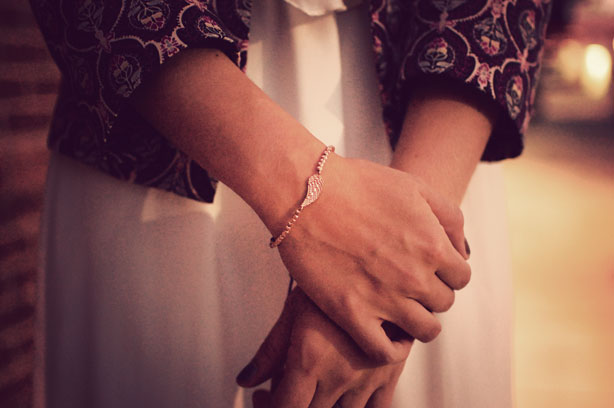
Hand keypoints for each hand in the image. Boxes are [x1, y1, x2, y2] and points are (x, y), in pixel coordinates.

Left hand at [237, 288, 407, 407]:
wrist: (376, 261)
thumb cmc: (330, 278)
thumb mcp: (294, 312)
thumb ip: (269, 352)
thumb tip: (246, 380)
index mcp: (309, 361)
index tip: (264, 398)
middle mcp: (339, 375)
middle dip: (292, 407)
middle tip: (284, 391)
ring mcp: (367, 378)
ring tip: (314, 392)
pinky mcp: (391, 374)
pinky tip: (346, 396)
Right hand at [275, 155, 469, 362]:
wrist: (306, 193)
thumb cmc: (357, 184)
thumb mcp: (415, 186)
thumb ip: (448, 217)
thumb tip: (460, 249)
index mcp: (432, 246)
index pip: (461, 277)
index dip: (446, 273)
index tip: (427, 270)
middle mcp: (415, 276)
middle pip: (443, 303)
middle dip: (430, 293)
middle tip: (406, 284)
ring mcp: (384, 299)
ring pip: (425, 331)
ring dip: (417, 322)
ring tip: (398, 310)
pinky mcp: (352, 314)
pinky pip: (385, 351)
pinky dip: (390, 349)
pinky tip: (382, 332)